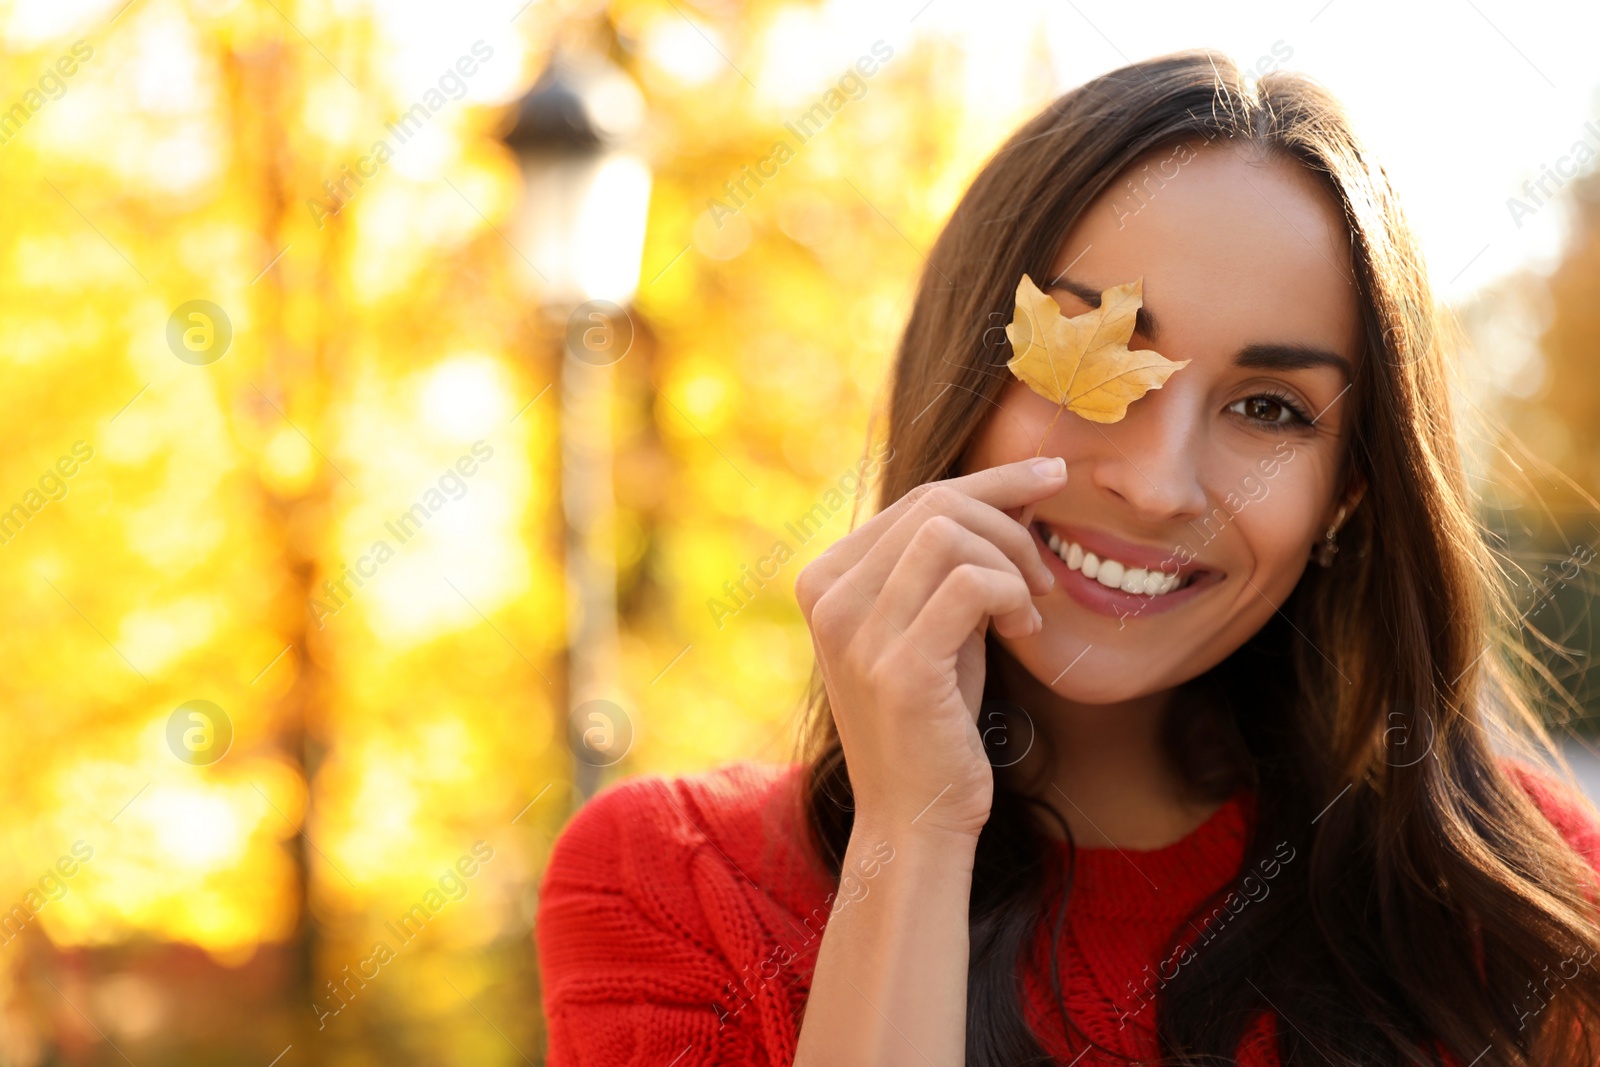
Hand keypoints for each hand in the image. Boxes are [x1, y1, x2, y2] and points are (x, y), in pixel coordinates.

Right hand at [794, 456, 1065, 839]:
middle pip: (935, 504)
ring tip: (1031, 607)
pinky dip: (1011, 594)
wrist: (915, 817)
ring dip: (1011, 561)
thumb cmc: (934, 718)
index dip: (992, 482)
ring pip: (949, 533)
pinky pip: (969, 584)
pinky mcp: (897, 667)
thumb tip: (1015, 485)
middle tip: (1044, 572)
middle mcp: (827, 599)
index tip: (1048, 480)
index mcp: (825, 580)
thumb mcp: (937, 623)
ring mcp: (855, 633)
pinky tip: (1024, 631)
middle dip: (1008, 520)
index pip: (916, 498)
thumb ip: (954, 560)